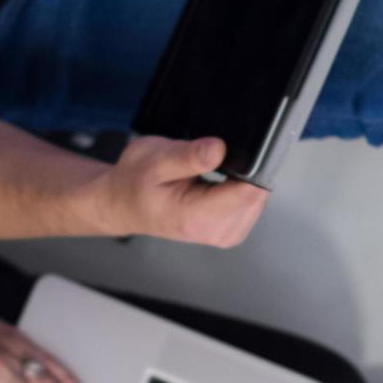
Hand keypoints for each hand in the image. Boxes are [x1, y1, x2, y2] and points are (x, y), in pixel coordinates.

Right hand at [96, 135, 267, 246]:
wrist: (124, 203)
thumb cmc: (135, 183)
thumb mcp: (155, 158)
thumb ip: (188, 156)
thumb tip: (219, 149)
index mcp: (197, 218)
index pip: (248, 191)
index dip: (248, 164)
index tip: (229, 151)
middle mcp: (215, 232)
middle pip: (257, 194)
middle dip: (243, 170)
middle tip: (210, 160)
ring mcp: (225, 233)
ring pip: (258, 198)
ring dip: (240, 179)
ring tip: (209, 174)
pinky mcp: (231, 229)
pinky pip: (251, 203)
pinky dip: (239, 188)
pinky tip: (218, 183)